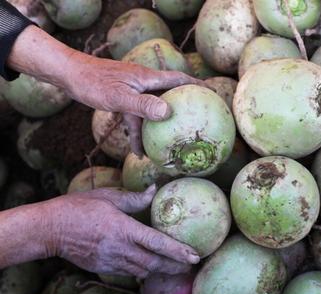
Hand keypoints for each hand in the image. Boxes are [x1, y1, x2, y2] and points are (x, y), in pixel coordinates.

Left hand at [7, 26, 201, 155]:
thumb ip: (143, 105)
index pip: (178, 80)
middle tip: (196, 124)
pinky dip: (138, 133)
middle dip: (182, 110)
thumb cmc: (93, 83)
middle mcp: (143, 83)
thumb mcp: (119, 97)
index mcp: (147, 78)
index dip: (196, 86)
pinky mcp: (122, 98)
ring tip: (166, 150)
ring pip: (152, 112)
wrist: (68, 74)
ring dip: (157, 130)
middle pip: (169, 97)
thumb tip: (168, 112)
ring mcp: (133, 91)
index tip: (212, 95)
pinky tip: (138, 151)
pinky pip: (136, 118)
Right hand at [42, 186, 200, 277]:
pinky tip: (149, 266)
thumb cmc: (77, 208)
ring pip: (143, 271)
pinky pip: (128, 272)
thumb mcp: (107, 197)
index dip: (178, 252)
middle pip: (155, 263)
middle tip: (190, 266)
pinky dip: (142, 270)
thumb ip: (134, 199)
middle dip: (175, 266)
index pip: (158, 243)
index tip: (195, 257)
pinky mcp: (103, 268)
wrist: (48, 229)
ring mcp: (111, 261)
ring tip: (175, 267)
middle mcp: (120, 249)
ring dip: (159, 270)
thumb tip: (154, 191)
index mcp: (124, 229)